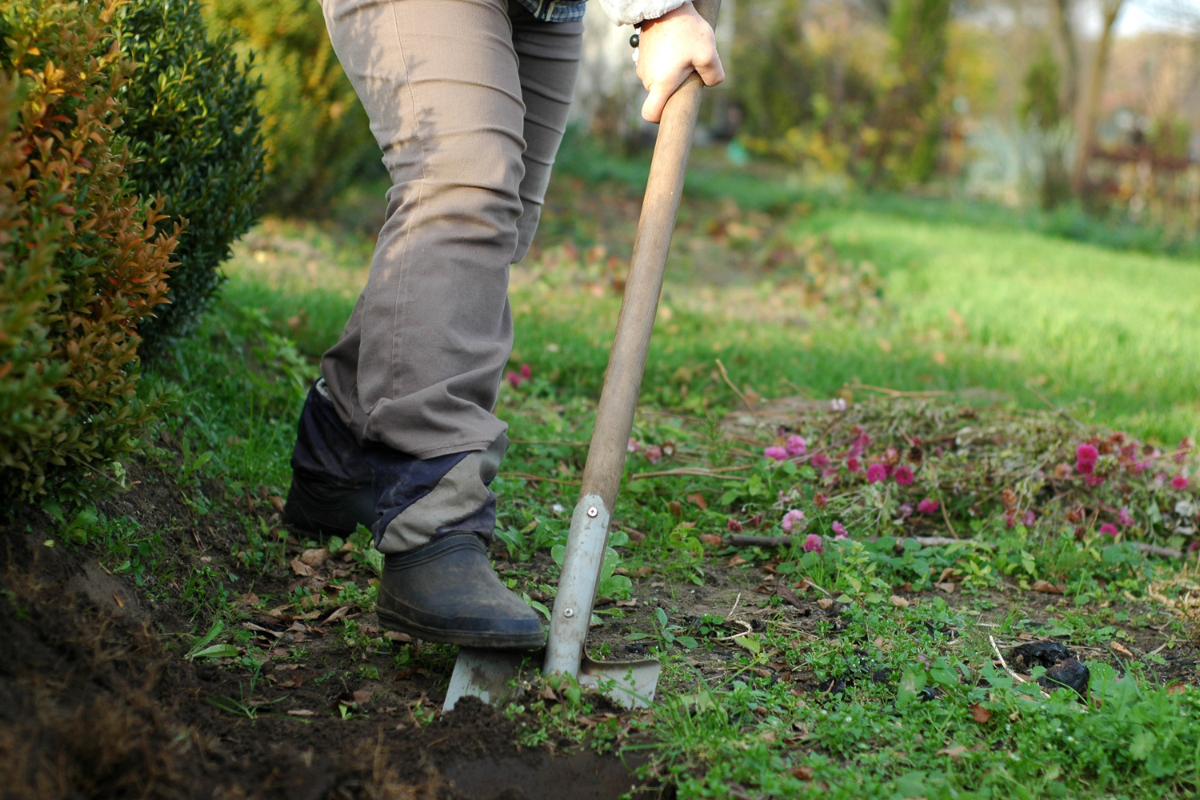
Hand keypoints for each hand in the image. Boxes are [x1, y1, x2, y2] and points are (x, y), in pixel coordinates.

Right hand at [636, 2, 724, 123]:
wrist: (665, 5)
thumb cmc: (686, 30)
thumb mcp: (708, 53)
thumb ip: (714, 75)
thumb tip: (711, 83)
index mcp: (661, 84)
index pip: (650, 113)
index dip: (660, 118)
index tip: (672, 111)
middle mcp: (647, 78)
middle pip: (661, 95)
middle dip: (676, 88)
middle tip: (691, 68)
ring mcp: (642, 65)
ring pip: (659, 80)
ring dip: (672, 73)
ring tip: (684, 52)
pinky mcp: (642, 54)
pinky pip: (655, 67)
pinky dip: (665, 63)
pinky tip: (676, 46)